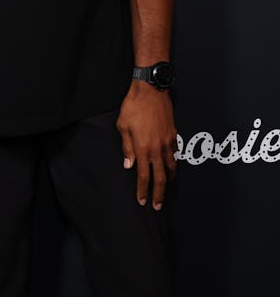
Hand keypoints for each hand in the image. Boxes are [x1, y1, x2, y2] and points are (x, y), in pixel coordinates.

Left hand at [116, 81, 177, 209]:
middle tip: (157, 205)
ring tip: (165, 188)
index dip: (143, 190)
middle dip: (159, 193)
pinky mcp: (174, 135)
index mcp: (143, 148)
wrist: (151, 90)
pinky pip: (175, 154)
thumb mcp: (123, 126)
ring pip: (171, 167)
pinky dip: (173, 164)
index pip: (144, 175)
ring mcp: (168, 142)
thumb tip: (128, 165)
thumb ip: (127, 147)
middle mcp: (157, 148)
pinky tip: (171, 167)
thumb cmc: (133, 106)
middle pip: (160, 177)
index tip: (143, 201)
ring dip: (168, 180)